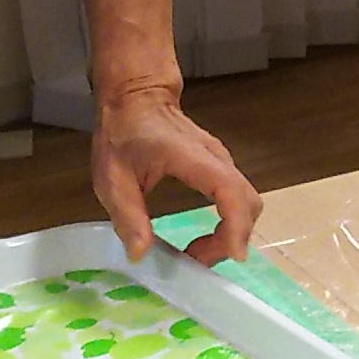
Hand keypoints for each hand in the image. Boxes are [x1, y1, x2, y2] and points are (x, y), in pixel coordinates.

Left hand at [92, 82, 261, 265]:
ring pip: (246, 203)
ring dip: (230, 234)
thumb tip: (141, 255)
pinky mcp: (220, 169)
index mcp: (192, 158)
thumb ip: (127, 216)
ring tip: (196, 253)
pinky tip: (202, 238)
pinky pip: (236, 200)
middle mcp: (217, 159)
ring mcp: (222, 163)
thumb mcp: (111, 178)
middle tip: (196, 260)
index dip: (237, 225)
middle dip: (232, 238)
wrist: (136, 97)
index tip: (233, 256)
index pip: (229, 191)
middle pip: (248, 202)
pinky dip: (228, 224)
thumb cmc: (123, 133)